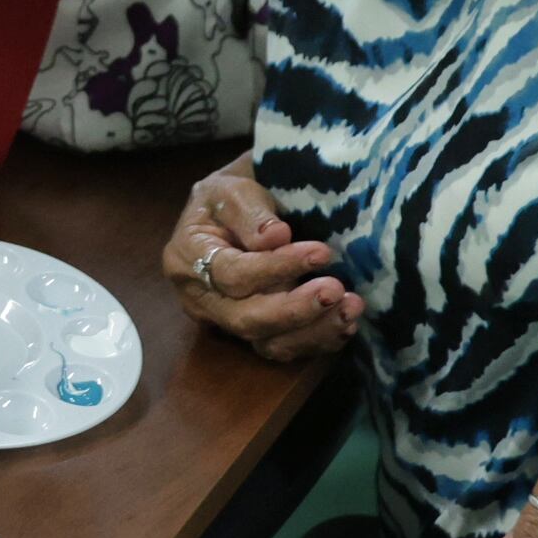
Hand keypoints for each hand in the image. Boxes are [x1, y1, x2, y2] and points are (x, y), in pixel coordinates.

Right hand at [159, 155, 359, 361]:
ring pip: (267, 343)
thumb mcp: (231, 188)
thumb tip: (275, 236)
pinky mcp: (253, 333)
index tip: (321, 253)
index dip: (276, 267)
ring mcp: (226, 322)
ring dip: (313, 330)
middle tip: (336, 290)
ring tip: (350, 308)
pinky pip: (284, 348)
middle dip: (295, 309)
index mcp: (186, 259)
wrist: (232, 211)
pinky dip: (318, 339)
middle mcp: (201, 300)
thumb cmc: (229, 197)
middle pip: (246, 319)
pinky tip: (345, 322)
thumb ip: (250, 212)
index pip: (231, 275)